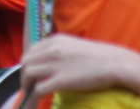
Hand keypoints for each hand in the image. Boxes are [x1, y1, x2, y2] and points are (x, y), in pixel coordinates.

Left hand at [20, 35, 135, 98]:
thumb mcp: (75, 46)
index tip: (31, 72)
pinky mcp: (61, 80)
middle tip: (29, 84)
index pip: (31, 50)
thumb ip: (61, 51)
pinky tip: (40, 99)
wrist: (115, 63)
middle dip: (24, 74)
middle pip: (26, 60)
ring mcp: (56, 64)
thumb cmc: (100, 56)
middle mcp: (52, 49)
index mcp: (56, 40)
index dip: (29, 63)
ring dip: (27, 84)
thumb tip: (52, 61)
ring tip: (31, 92)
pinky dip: (36, 95)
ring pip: (28, 73)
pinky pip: (39, 88)